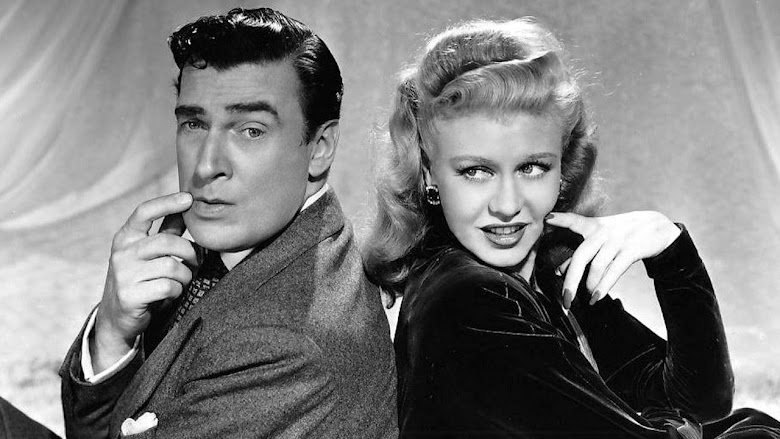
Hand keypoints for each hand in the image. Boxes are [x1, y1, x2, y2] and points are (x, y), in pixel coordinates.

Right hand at [92, 192, 197, 371]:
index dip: (167, 203)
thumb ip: (167, 231)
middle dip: (190, 252)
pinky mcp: (129, 295)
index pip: (144, 212)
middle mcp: (122, 252)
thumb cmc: (140, 279)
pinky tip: (171, 293)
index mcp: (126, 237)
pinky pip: (167, 287)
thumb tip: (187, 203)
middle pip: (167, 242)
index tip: (188, 198)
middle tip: (196, 262)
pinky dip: (177, 291)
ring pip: (171, 266)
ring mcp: (123, 274)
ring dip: (185, 275)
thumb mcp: (148, 253)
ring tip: (181, 280)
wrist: (117, 318)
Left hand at [544, 211, 680, 308]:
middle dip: (570, 280)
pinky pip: (615, 270)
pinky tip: (597, 297)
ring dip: (590, 285)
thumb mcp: (603, 237)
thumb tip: (560, 271)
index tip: (546, 219)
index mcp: (594, 226)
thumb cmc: (623, 234)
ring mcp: (618, 240)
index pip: (574, 220)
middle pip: (581, 256)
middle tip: (565, 298)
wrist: (658, 227)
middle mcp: (603, 232)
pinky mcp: (632, 250)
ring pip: (597, 266)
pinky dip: (604, 286)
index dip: (560, 220)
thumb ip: (583, 252)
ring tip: (586, 297)